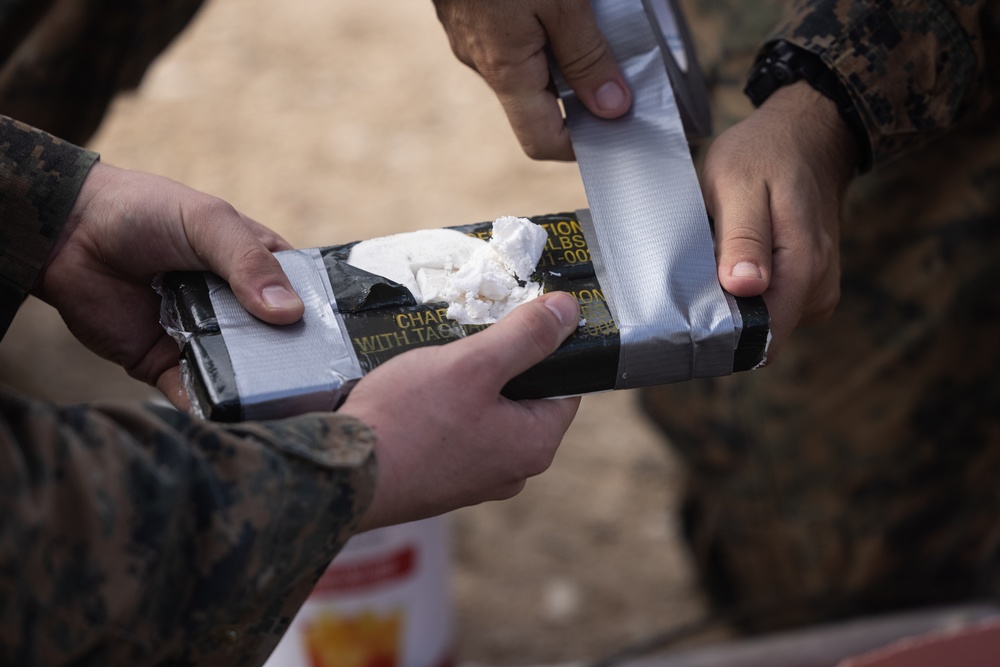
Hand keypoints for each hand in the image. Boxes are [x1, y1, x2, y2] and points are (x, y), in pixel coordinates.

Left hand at [33, 161, 304, 407]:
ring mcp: (205, 341)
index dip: (329, 325)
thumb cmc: (146, 211)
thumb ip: (248, 263)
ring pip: (244, 376)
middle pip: (280, 348)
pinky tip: (237, 425)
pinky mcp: (168, 366)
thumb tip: (289, 314)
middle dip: (298, 369)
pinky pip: (197, 395)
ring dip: (261, 395)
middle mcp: (239, 310)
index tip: (355, 354)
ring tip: (292, 419)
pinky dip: (213, 411)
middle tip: (328, 396)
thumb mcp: (209, 223)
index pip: (307, 302)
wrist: (67, 232)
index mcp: (261, 270)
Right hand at [343, 291, 581, 529]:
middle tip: (464, 343)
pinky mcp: (442, 484)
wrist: (343, 475)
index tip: (514, 323)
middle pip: (523, 399)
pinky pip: (457, 435)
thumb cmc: (408, 421)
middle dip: (497, 367)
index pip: (564, 385)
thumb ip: (526, 336)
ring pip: (487, 416)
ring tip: (434, 367)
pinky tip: (416, 397)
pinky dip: (443, 413)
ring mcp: (476, 482)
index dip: (543, 348)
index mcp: (534, 445)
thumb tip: (569, 311)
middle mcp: (513, 472)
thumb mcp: (472, 363)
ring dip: (466, 387)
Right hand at [434, 0, 630, 159]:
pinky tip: (557, 4)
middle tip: (619, 71)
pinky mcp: (466, 13)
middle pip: (536, 104)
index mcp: (504, 70)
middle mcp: (481, 62)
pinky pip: (509, 38)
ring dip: (560, 57)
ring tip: (591, 26)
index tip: (616, 127)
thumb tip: (612, 108)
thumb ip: (588, 56)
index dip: (580, 146)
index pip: (541, 141)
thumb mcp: (564, 1)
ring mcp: (469, 37)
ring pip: (523, 67)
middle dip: (578, 94)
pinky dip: (540, 31)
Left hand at [702, 81, 857, 360]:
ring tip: (712, 263)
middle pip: (760, 336)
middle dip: (722, 318)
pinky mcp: (808, 286)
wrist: (808, 134)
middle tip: (691, 280)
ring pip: (764, 323)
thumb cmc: (767, 154)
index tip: (688, 317)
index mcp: (803, 269)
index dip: (722, 337)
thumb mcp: (740, 185)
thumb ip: (744, 239)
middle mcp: (818, 290)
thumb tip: (745, 287)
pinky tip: (729, 262)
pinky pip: (771, 306)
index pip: (763, 340)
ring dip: (732, 303)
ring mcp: (817, 290)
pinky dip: (744, 292)